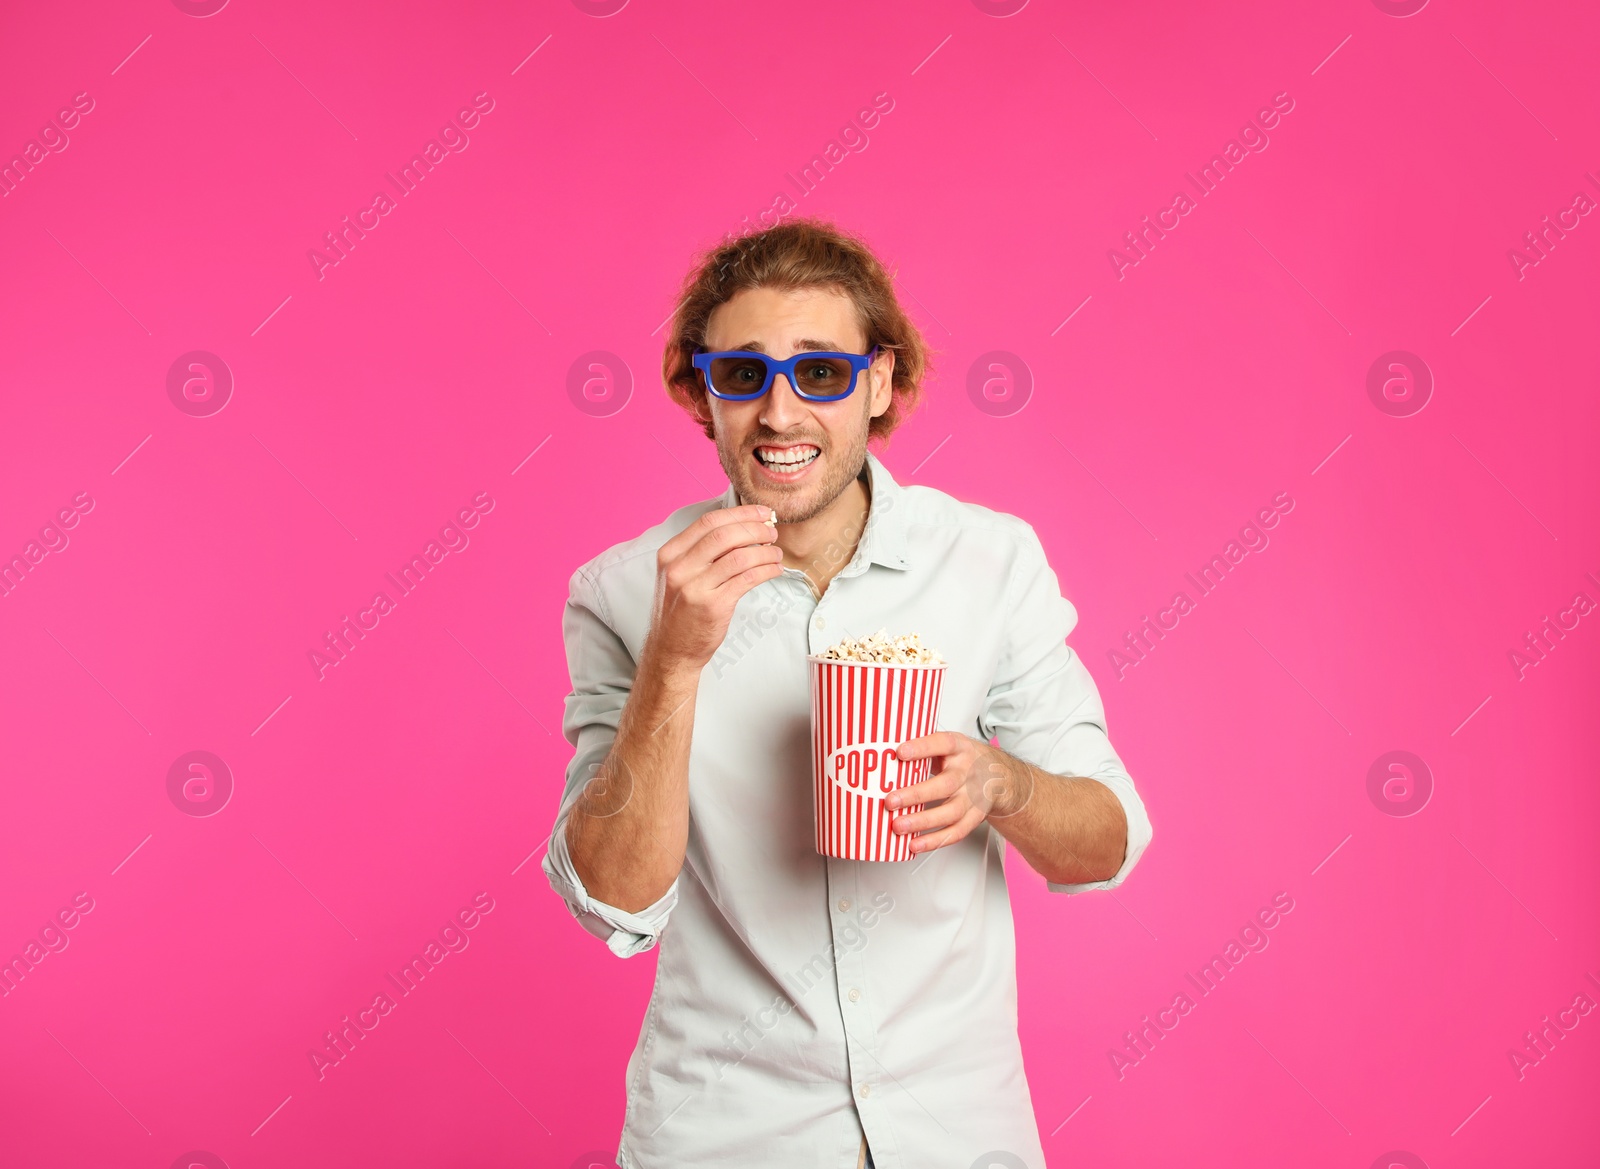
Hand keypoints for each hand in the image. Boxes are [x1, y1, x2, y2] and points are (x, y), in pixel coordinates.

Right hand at [645, 504, 783, 671]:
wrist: (671, 650)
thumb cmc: (681, 611)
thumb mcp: (679, 575)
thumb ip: (700, 552)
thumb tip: (740, 527)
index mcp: (670, 554)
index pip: (708, 522)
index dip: (740, 513)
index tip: (760, 512)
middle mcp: (679, 568)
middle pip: (725, 535)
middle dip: (755, 529)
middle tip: (772, 532)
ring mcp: (695, 587)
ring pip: (740, 556)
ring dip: (765, 552)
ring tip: (776, 554)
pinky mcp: (713, 606)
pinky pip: (748, 579)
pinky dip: (766, 571)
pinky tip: (774, 570)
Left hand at [885, 733, 1034, 854]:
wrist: (997, 775)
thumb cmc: (962, 759)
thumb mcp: (948, 745)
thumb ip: (923, 748)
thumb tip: (883, 753)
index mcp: (960, 748)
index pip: (942, 744)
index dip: (922, 748)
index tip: (900, 752)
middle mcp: (968, 773)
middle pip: (945, 785)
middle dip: (916, 795)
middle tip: (891, 801)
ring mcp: (973, 797)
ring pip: (951, 812)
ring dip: (923, 821)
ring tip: (898, 826)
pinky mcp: (975, 817)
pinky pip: (956, 831)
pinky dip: (934, 840)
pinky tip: (915, 844)